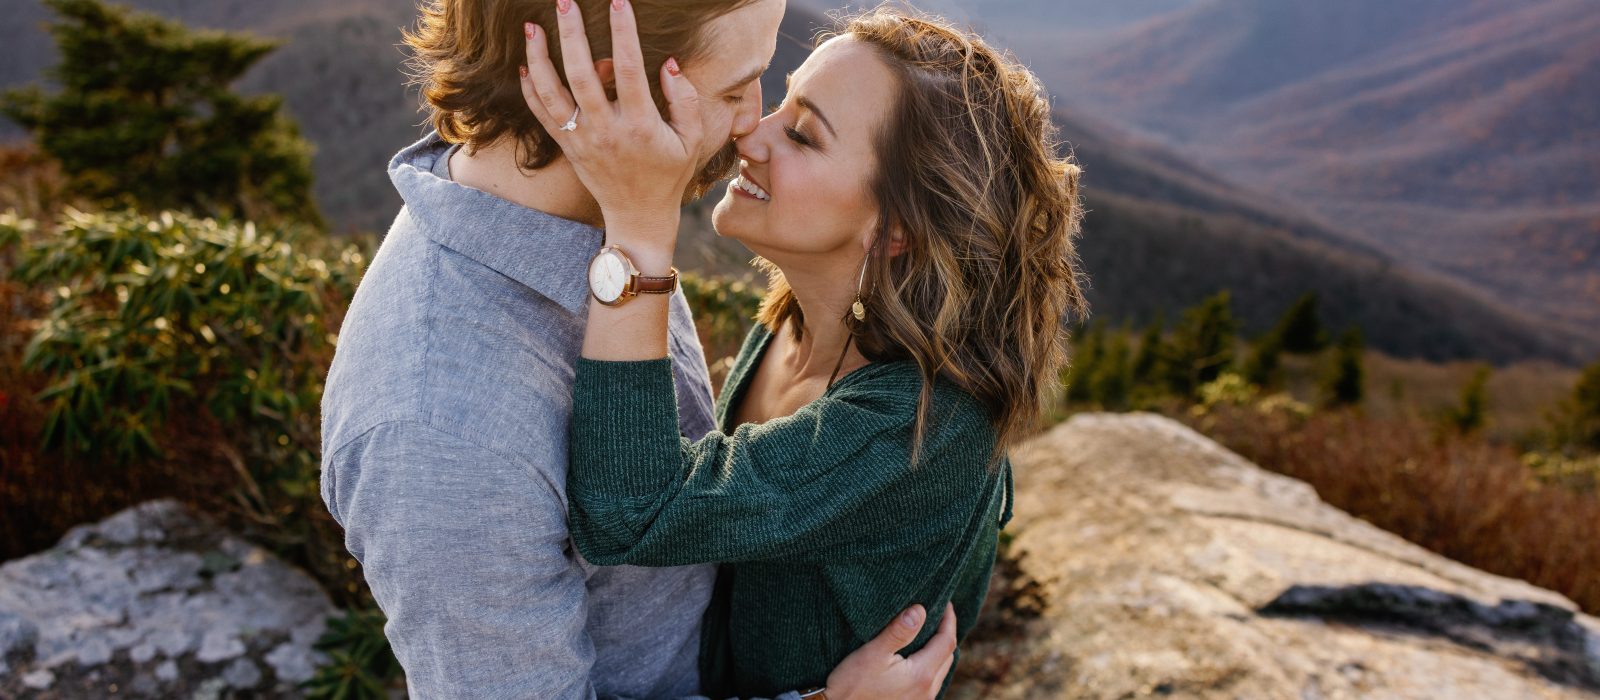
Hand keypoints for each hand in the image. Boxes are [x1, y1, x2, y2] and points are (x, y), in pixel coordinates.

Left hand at [518, 0, 703, 241]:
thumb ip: (685, 100)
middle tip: (564, 1)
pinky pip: (542, 115)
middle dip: (571, 34)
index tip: (619, 2)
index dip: (624, 32)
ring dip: (539, 58)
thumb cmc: (669, 174)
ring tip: (532, 27)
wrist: (638, 215)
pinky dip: (531, 89)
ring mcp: (582, 139)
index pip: (630, 69)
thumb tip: (668, 63)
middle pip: (582, 74)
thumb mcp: (691, 140)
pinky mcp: (568, 147)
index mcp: (640, 125)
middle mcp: (606, 130)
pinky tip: (526, 65)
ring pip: (552, 93)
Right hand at [823, 603, 958, 699]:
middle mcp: (927, 691)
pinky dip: (931, 664)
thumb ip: (898, 632)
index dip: (948, 620)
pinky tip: (917, 656)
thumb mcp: (873, 653)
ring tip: (928, 631)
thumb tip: (920, 610)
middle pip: (948, 656)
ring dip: (939, 650)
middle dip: (945, 633)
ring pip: (941, 670)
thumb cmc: (851, 684)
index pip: (946, 642)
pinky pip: (932, 681)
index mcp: (921, 675)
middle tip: (938, 613)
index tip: (946, 603)